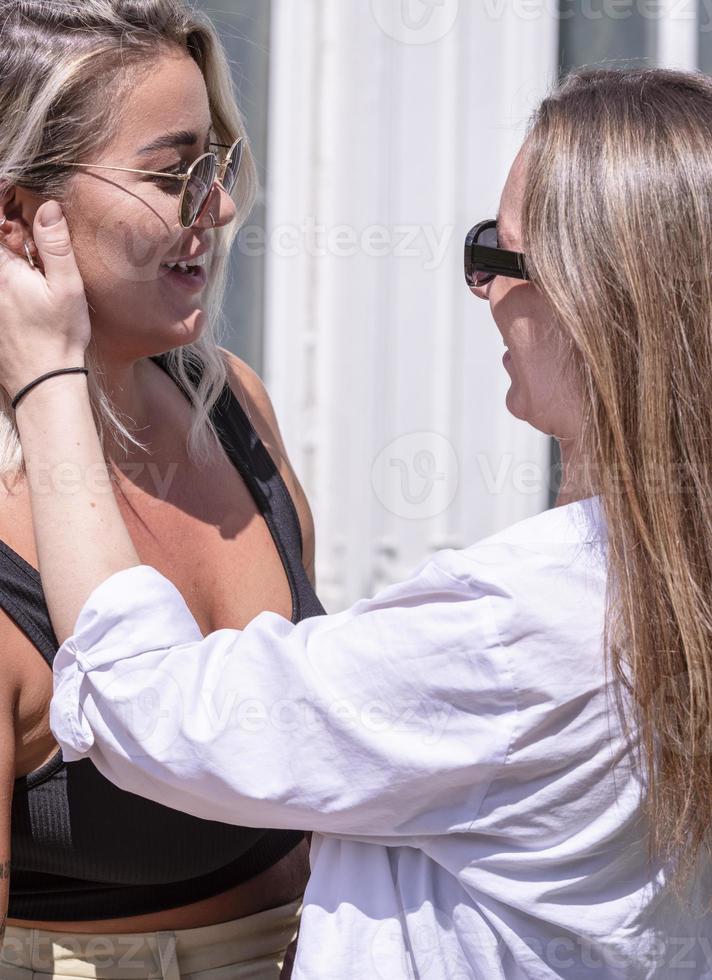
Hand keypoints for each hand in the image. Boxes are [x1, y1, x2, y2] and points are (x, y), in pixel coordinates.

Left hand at [0, 200, 91, 401]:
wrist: (42, 381)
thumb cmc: (58, 338)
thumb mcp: (66, 289)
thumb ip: (55, 246)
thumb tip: (48, 208)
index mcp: (1, 270)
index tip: (9, 182)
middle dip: (3, 214)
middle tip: (19, 201)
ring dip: (7, 238)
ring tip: (23, 230)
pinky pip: (0, 273)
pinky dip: (8, 258)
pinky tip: (24, 260)